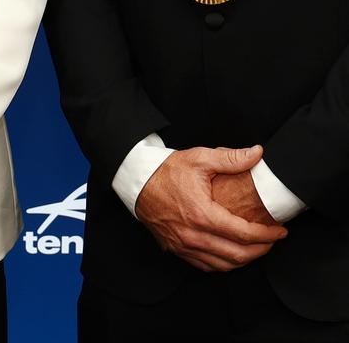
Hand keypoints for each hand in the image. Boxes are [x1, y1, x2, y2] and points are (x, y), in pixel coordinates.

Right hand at [135, 145, 286, 272]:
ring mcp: (184, 246)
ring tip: (258, 247)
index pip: (243, 234)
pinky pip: (207, 266)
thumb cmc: (168, 171)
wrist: (139, 183)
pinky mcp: (177, 250)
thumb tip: (257, 153)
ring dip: (245, 260)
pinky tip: (233, 254)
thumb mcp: (200, 158)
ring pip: (223, 265)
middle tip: (273, 240)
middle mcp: (193, 236)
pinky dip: (225, 264)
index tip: (280, 231)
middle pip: (237, 255)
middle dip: (261, 250)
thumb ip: (231, 158)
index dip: (266, 235)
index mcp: (202, 214)